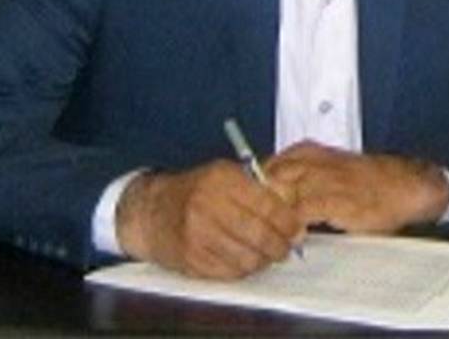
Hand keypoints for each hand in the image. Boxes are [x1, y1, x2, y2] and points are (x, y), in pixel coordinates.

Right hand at [114, 161, 304, 278]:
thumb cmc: (195, 192)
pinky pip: (230, 272)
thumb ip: (258, 187)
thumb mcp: (224, 175)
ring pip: (247, 258)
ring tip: (267, 253)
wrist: (152, 211)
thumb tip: (294, 206)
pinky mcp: (191, 259)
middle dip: (280, 245)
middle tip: (287, 246)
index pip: (267, 204)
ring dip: (263, 259)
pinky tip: (245, 259)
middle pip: (259, 234)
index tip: (297, 229)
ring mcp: (197, 235)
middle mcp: (208, 205)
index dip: (288, 221)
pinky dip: (244, 269)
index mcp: (221, 179)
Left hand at [265, 142, 448, 232]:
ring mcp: (324, 180)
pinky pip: (302, 212)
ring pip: (282, 195)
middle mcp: (312, 162)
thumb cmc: (367, 181)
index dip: (254, 189)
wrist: (404, 185)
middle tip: (256, 224)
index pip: (266, 167)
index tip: (248, 207)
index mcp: (308, 152)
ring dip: (274, 217)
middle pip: (269, 180)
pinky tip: (294, 237)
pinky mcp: (336, 200)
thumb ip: (301, 177)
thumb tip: (269, 196)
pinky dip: (293, 226)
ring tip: (272, 234)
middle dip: (259, 203)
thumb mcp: (329, 168)